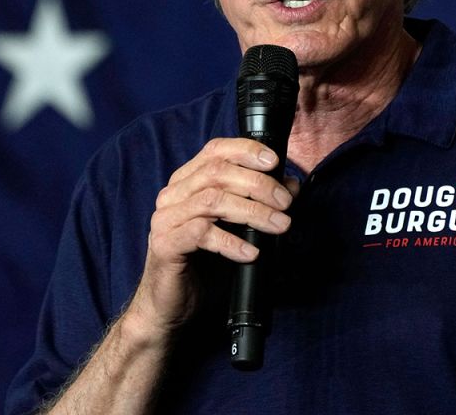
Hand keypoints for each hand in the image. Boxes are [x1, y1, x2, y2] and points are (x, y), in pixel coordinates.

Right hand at [124, 138, 293, 338]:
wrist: (171, 305)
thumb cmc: (204, 264)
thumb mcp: (238, 228)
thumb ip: (259, 202)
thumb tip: (291, 185)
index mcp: (188, 183)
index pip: (216, 151)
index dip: (246, 150)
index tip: (275, 161)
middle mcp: (173, 195)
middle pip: (217, 172)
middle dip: (258, 184)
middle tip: (285, 204)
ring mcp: (165, 219)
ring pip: (213, 201)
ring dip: (253, 212)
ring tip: (279, 226)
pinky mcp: (164, 245)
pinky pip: (201, 234)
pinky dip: (232, 241)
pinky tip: (251, 252)